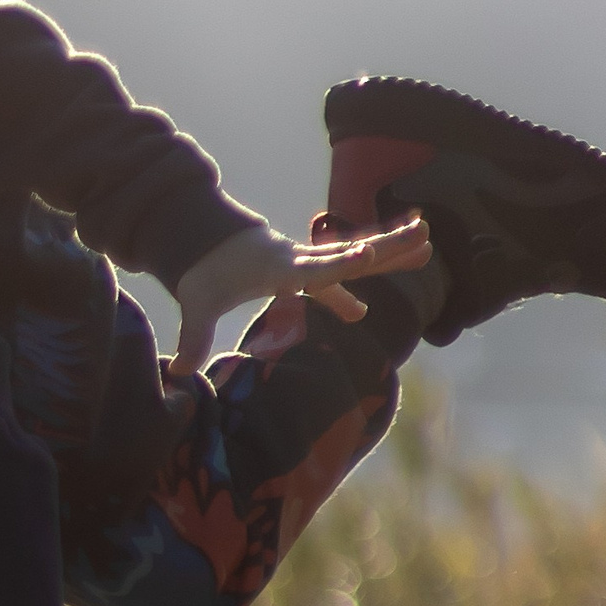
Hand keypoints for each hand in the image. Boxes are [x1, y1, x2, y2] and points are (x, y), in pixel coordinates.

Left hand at [170, 213, 430, 375]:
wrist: (205, 240)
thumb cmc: (203, 271)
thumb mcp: (197, 301)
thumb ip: (193, 336)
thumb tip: (179, 372)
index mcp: (278, 267)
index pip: (314, 268)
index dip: (338, 266)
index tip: (365, 254)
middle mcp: (297, 260)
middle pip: (347, 254)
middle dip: (385, 245)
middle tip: (423, 233)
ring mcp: (304, 262)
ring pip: (352, 257)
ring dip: (388, 251)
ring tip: (426, 241)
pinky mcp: (304, 269)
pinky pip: (338, 273)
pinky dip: (357, 280)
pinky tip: (373, 301)